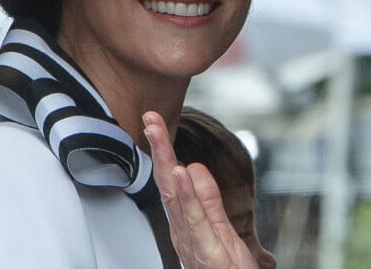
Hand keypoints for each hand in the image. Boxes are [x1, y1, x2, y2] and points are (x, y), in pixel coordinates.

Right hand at [143, 111, 257, 268]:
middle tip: (150, 118)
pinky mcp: (207, 251)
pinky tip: (180, 172)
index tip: (155, 123)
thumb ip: (208, 199)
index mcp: (184, 222)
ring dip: (166, 161)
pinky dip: (186, 194)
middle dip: (158, 148)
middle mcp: (182, 229)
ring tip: (158, 134)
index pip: (170, 178)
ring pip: (175, 195)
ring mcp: (192, 240)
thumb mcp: (220, 229)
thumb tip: (193, 167)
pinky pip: (195, 218)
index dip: (162, 150)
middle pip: (167, 181)